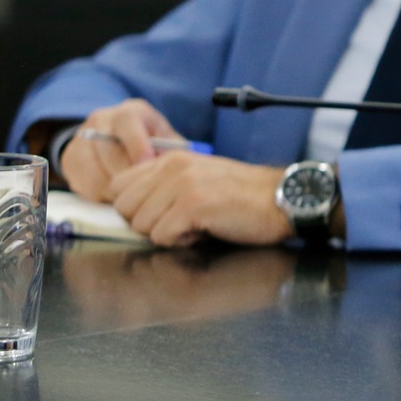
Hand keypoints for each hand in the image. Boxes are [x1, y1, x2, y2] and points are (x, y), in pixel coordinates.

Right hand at [61, 99, 181, 202]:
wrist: (118, 141)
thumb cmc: (151, 143)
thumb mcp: (165, 140)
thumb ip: (171, 151)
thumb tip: (176, 168)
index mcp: (128, 112)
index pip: (127, 121)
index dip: (137, 145)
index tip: (147, 165)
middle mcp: (100, 121)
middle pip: (108, 150)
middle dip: (127, 174)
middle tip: (143, 190)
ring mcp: (81, 139)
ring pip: (94, 171)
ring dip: (114, 189)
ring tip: (132, 195)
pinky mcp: (69, 160)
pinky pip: (83, 184)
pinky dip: (101, 195)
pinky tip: (115, 195)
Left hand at [106, 153, 292, 247]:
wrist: (282, 198)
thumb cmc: (242, 196)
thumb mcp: (198, 179)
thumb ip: (164, 186)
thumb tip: (129, 211)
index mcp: (171, 159)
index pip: (118, 187)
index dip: (134, 207)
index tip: (160, 213)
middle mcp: (173, 167)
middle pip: (124, 209)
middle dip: (148, 222)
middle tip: (181, 220)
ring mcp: (182, 184)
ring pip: (141, 225)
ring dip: (167, 232)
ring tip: (197, 223)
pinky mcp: (193, 205)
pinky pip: (162, 237)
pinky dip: (181, 241)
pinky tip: (205, 229)